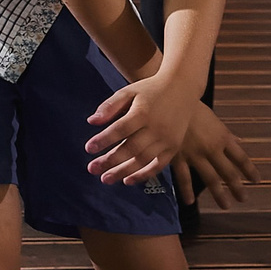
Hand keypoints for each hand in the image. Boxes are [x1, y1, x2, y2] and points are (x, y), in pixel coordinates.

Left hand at [83, 70, 203, 184]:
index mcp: (143, 112)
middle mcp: (156, 128)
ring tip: (105, 178)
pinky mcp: (174, 147)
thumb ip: (110, 106)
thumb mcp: (128, 92)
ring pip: (143, 160)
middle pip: (130, 148)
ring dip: (123, 171)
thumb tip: (91, 121)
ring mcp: (167, 139)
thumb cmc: (150, 90)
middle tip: (91, 169)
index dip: (103, 140)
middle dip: (110, 160)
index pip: (120, 129)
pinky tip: (127, 181)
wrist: (182, 88)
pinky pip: (158, 165)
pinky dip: (143, 175)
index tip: (88, 148)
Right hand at [172, 103, 256, 210]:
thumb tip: (239, 142)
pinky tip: (190, 201)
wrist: (171, 99)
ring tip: (226, 205)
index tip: (256, 181)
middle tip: (243, 198)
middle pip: (229, 172)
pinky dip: (187, 191)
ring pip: (210, 178)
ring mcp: (195, 153)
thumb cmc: (193, 107)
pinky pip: (184, 177)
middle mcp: (212, 148)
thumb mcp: (213, 120)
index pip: (241, 158)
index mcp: (223, 137)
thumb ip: (226, 134)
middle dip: (238, 187)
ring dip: (219, 194)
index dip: (250, 170)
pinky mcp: (177, 156)